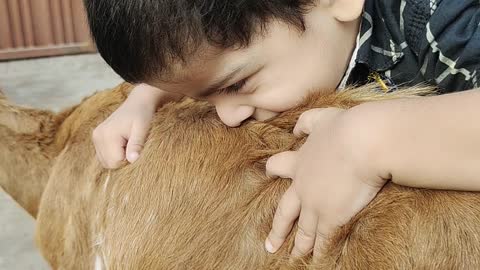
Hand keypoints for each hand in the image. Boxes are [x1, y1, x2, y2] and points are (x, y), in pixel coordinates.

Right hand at [93, 84, 168, 167]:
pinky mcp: (97, 137)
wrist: (138, 102)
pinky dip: (114, 153)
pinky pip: (104, 155)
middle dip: (123, 159)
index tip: (136, 146)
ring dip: (118, 157)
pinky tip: (122, 143)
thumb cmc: (143, 115)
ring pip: (106, 161)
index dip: (129, 159)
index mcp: (107, 135)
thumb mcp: (142, 129)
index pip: (116, 162)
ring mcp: (96, 137)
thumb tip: (132, 160)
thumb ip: (136, 144)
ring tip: (128, 142)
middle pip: (109, 164)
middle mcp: (97, 136)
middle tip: (132, 144)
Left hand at [265, 108, 386, 257]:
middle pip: (284, 212)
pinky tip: (316, 259)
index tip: (269, 173)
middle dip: (277, 229)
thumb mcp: (321, 118)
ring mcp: (315, 204)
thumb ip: (306, 123)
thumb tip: (296, 129)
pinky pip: (322, 240)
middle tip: (269, 243)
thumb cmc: (345, 127)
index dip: (274, 169)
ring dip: (298, 246)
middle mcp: (302, 186)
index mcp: (300, 161)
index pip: (278, 166)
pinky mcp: (332, 217)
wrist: (362, 142)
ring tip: (291, 257)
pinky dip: (319, 251)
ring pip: (302, 231)